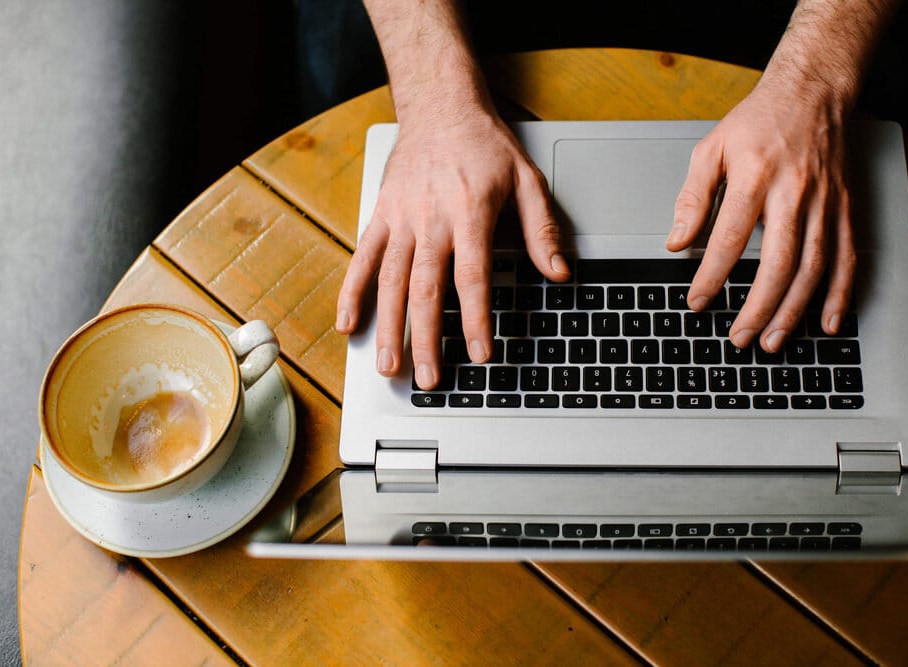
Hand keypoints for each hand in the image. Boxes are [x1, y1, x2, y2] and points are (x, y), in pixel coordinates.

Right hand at [336, 111, 569, 388]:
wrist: (440, 106)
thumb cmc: (485, 145)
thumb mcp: (526, 180)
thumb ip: (541, 229)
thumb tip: (559, 273)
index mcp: (470, 214)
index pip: (472, 278)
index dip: (474, 319)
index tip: (479, 354)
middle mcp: (430, 221)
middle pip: (425, 290)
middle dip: (425, 339)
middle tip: (428, 379)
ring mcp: (400, 219)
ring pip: (390, 282)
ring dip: (388, 327)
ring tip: (388, 366)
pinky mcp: (381, 215)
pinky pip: (362, 258)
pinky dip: (352, 292)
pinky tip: (348, 324)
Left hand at [667, 79, 855, 351]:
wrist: (813, 91)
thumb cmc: (758, 120)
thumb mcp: (711, 149)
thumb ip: (692, 198)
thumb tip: (676, 241)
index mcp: (754, 177)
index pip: (730, 238)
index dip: (712, 275)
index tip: (697, 301)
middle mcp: (794, 193)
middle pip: (779, 263)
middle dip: (759, 308)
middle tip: (740, 337)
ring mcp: (824, 203)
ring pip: (813, 268)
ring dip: (794, 311)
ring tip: (773, 340)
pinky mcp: (844, 208)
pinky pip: (846, 258)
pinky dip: (840, 294)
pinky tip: (828, 322)